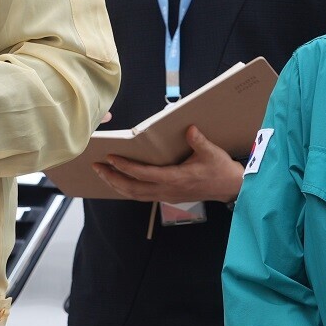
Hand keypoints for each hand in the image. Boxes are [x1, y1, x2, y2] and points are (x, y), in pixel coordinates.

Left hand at [91, 125, 242, 201]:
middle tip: (96, 167)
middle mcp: (167, 190)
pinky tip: (118, 182)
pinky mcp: (166, 197)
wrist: (229, 188)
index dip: (125, 167)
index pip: (144, 174)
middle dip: (112, 178)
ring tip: (102, 173)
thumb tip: (189, 129)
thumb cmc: (220, 169)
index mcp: (176, 178)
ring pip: (135, 195)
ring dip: (116, 185)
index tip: (111, 158)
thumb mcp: (212, 153)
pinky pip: (141, 196)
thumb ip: (199, 141)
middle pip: (133, 188)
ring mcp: (166, 196)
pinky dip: (126, 189)